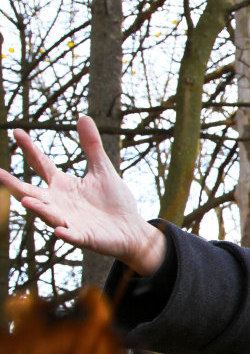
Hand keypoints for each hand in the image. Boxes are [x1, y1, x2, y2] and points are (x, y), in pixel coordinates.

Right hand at [0, 116, 166, 274]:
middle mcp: (59, 203)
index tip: (17, 132)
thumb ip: (91, 146)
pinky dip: (66, 232)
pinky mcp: (84, 237)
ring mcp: (69, 220)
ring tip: (26, 200)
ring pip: (48, 214)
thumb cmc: (113, 200)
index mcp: (62, 185)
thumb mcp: (102, 169)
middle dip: (14, 185)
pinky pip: (72, 235)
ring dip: (38, 208)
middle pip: (32, 193)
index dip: (29, 149)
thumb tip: (82, 116)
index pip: (41, 164)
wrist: (130, 229)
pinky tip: (59, 230)